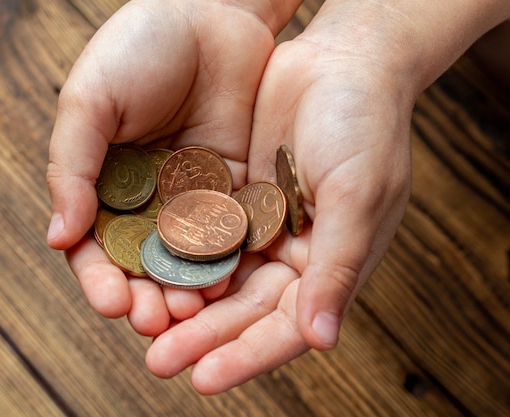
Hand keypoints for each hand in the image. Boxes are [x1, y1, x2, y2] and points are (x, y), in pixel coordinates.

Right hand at [46, 0, 282, 335]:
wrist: (211, 9)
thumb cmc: (139, 47)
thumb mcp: (90, 101)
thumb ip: (71, 167)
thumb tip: (58, 238)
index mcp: (104, 182)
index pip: (96, 245)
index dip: (100, 278)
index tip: (110, 301)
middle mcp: (147, 198)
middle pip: (143, 263)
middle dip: (147, 296)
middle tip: (156, 321)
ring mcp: (192, 197)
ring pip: (187, 257)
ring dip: (187, 289)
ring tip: (193, 313)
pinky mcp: (234, 188)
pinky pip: (230, 232)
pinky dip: (226, 261)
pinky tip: (228, 284)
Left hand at [145, 3, 414, 393]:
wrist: (342, 61)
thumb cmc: (366, 125)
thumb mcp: (358, 196)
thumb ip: (337, 267)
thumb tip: (321, 340)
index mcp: (329, 264)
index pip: (286, 325)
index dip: (247, 354)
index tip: (203, 378)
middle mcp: (291, 253)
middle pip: (242, 307)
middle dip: (202, 336)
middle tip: (159, 361)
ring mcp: (259, 225)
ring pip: (215, 275)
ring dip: (183, 302)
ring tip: (143, 325)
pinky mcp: (234, 196)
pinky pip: (200, 231)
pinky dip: (178, 252)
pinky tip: (146, 270)